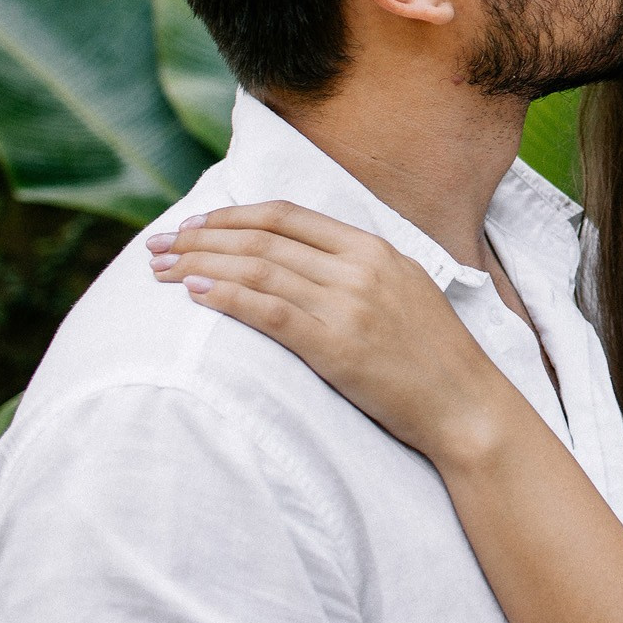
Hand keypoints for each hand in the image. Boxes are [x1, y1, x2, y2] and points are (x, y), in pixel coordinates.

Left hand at [147, 201, 509, 460]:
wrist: (466, 405)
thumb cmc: (432, 356)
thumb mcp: (403, 290)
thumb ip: (356, 269)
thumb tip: (296, 260)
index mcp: (374, 249)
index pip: (287, 217)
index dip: (232, 216)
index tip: (193, 225)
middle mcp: (359, 269)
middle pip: (263, 239)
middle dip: (200, 237)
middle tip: (157, 245)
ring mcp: (349, 306)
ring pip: (257, 270)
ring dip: (200, 265)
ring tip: (160, 271)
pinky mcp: (337, 347)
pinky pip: (269, 311)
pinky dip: (226, 297)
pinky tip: (195, 294)